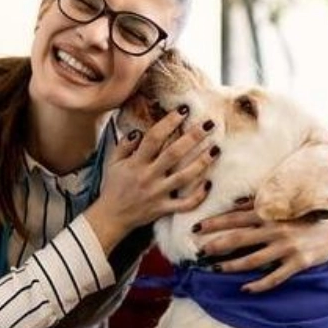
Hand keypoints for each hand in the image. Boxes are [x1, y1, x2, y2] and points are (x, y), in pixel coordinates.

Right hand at [83, 106, 219, 250]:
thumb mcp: (112, 163)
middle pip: (174, 154)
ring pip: (184, 177)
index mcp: (136, 163)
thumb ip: (124, 145)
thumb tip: (138, 131)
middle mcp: (148, 176)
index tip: (183, 110)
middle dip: (193, 137)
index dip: (169, 122)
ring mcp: (158, 193)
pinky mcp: (163, 208)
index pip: (154, 138)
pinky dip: (198, 196)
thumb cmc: (113, 187)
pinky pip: (185, 204)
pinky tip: (209, 184)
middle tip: (209, 124)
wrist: (111, 217)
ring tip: (216, 149)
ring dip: (202, 163)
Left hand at [193, 199, 327, 292]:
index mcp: (270, 214)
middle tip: (200, 252)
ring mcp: (287, 248)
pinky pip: (274, 278)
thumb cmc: (306, 216)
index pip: (235, 218)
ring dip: (232, 266)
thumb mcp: (283, 206)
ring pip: (252, 260)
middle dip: (216, 245)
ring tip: (216, 269)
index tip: (195, 229)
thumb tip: (232, 204)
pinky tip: (244, 288)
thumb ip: (258, 205)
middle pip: (239, 239)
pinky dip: (258, 285)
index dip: (214, 223)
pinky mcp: (298, 263)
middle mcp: (276, 230)